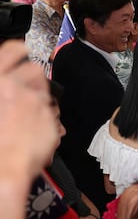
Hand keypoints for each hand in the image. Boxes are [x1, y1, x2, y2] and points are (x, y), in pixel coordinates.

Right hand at [0, 40, 56, 178]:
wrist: (1, 169)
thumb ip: (3, 90)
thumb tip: (7, 86)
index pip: (12, 50)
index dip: (18, 49)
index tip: (22, 51)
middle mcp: (16, 88)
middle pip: (35, 71)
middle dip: (34, 79)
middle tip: (26, 92)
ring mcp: (36, 104)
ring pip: (46, 94)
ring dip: (39, 102)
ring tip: (25, 119)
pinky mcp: (50, 121)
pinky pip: (51, 116)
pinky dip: (45, 122)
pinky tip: (32, 133)